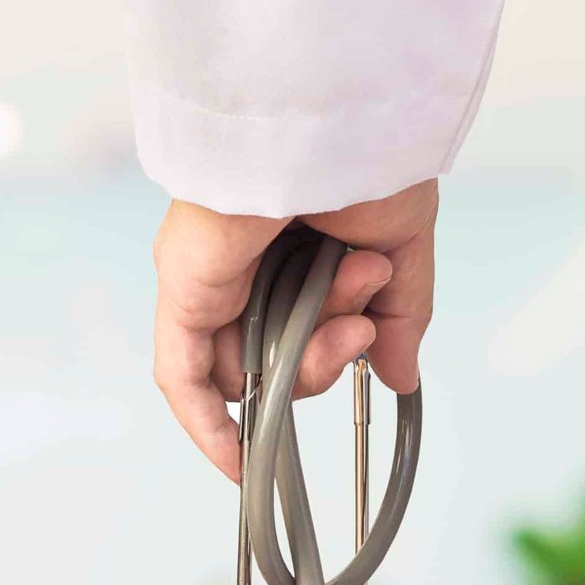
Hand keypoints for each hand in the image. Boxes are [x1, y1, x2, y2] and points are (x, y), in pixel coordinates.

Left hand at [151, 180, 436, 481]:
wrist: (332, 122)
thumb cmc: (365, 155)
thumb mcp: (399, 246)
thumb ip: (401, 317)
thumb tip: (400, 378)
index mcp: (287, 249)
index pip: (301, 329)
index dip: (334, 351)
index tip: (369, 347)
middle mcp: (240, 267)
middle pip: (277, 357)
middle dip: (330, 353)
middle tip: (363, 321)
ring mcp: (208, 281)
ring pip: (248, 370)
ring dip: (307, 365)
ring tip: (347, 315)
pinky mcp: (184, 291)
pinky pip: (182, 378)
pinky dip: (206, 425)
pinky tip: (237, 462)